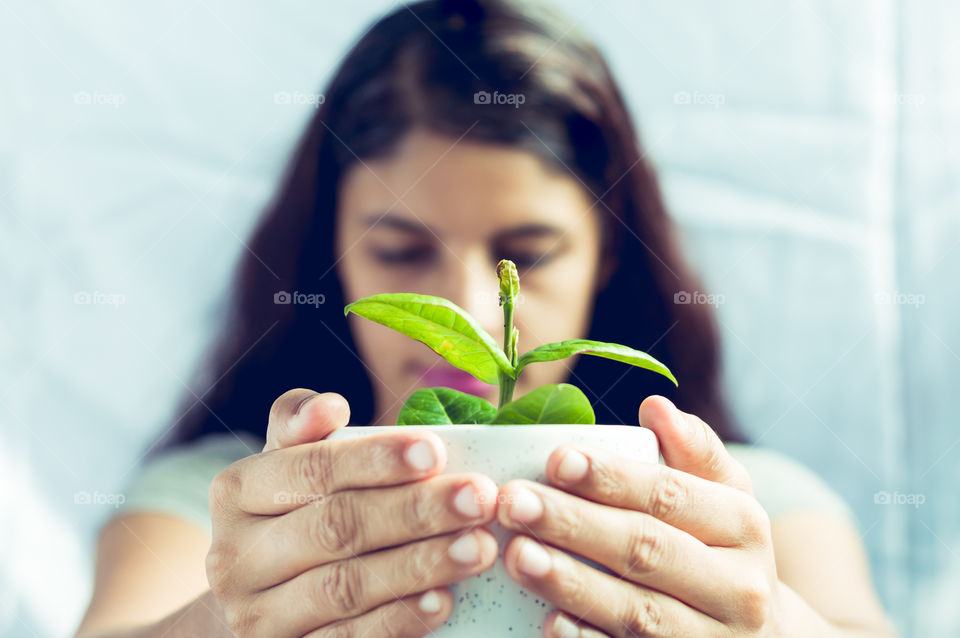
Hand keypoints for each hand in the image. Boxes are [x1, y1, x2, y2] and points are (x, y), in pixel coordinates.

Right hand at [205, 389, 499, 637]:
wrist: (260, 602)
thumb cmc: (293, 511)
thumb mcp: (289, 462)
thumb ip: (302, 425)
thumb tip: (330, 405)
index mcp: (236, 492)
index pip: (310, 469)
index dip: (373, 460)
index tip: (435, 451)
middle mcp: (235, 557)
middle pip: (335, 528)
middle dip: (414, 511)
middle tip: (478, 498)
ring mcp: (257, 616)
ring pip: (345, 587)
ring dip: (419, 565)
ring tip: (479, 546)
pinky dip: (398, 621)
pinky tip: (442, 601)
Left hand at [496, 395, 782, 636]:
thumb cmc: (723, 551)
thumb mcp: (726, 497)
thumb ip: (694, 451)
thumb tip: (655, 406)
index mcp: (743, 526)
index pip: (670, 495)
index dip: (612, 478)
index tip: (556, 459)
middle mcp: (737, 588)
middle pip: (646, 550)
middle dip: (574, 524)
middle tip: (513, 502)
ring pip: (635, 611)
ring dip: (570, 583)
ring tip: (516, 554)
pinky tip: (548, 622)